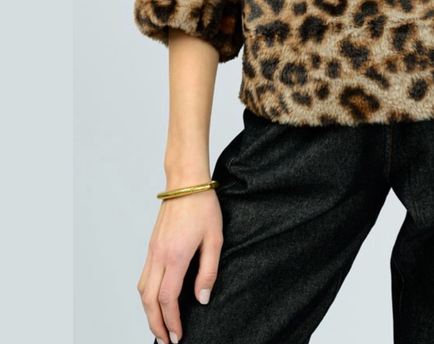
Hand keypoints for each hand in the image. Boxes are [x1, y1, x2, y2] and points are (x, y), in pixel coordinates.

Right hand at [137, 189, 223, 343]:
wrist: (186, 181)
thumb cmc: (203, 205)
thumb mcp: (215, 239)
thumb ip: (208, 272)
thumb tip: (202, 299)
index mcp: (176, 256)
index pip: (167, 299)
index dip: (171, 321)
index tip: (178, 336)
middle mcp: (159, 255)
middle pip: (149, 300)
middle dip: (156, 324)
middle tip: (166, 340)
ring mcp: (152, 250)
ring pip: (142, 289)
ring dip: (148, 312)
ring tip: (160, 325)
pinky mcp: (152, 245)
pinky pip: (144, 276)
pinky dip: (147, 295)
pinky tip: (157, 300)